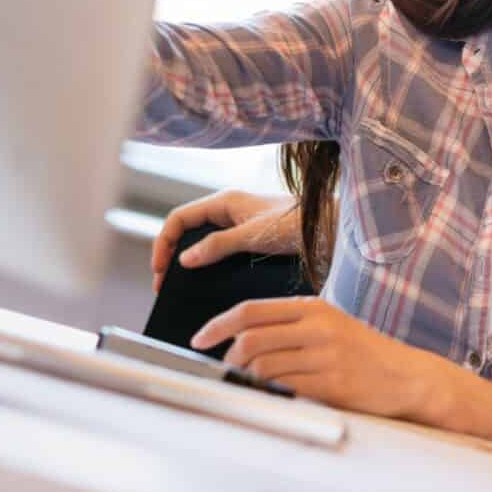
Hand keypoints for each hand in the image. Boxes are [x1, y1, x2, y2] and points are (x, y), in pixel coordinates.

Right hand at [150, 189, 299, 292]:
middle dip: (172, 256)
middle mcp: (229, 211)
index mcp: (225, 202)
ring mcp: (239, 226)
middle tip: (164, 286)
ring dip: (190, 264)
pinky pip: (221, 253)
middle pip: (187, 232)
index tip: (160, 271)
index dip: (163, 242)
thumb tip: (184, 259)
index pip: (178, 218)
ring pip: (203, 244)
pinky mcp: (251, 242)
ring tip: (181, 289)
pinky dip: (209, 268)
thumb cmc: (298, 223)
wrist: (332, 228)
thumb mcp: (254, 235)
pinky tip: (209, 286)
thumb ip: (219, 244)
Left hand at [190, 296, 438, 419]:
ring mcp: (324, 354)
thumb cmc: (363, 352)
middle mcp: (317, 326)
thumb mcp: (329, 325)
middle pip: (249, 338)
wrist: (405, 376)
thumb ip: (290, 327)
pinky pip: (281, 387)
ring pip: (260, 365)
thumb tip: (239, 338)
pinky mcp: (329, 382)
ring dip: (246, 378)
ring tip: (252, 383)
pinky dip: (268, 392)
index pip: (251, 311)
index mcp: (313, 307)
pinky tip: (273, 393)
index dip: (217, 325)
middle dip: (227, 357)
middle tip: (225, 369)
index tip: (199, 338)